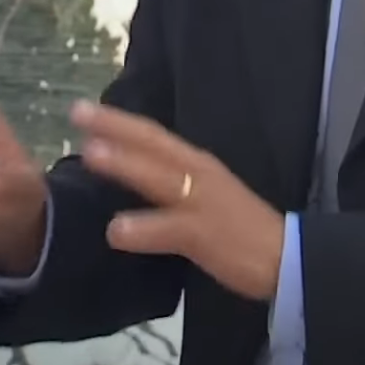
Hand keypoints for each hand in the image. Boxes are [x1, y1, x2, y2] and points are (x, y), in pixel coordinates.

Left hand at [71, 100, 284, 302]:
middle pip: (152, 143)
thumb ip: (172, 180)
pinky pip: (168, 230)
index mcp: (197, 163)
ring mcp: (201, 202)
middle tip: (77, 112)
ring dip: (124, 164)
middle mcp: (198, 173)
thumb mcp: (205, 192)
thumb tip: (132, 171)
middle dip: (114, 126)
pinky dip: (142, 229)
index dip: (119, 121)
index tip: (83, 109)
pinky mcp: (204, 234)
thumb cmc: (241, 226)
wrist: (287, 256)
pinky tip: (115, 232)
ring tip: (89, 153)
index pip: (153, 135)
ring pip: (158, 178)